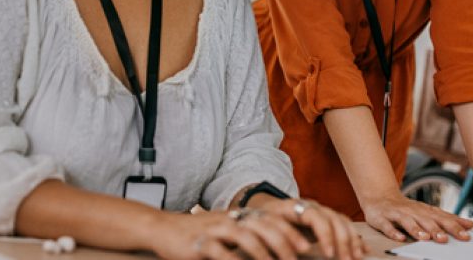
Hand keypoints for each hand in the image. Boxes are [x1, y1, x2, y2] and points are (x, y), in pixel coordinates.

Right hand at [151, 200, 365, 259]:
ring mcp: (215, 229)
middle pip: (265, 224)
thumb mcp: (229, 237)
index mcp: (242, 217)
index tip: (309, 247)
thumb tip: (284, 252)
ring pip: (245, 234)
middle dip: (286, 240)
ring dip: (264, 250)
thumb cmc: (200, 238)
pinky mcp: (198, 242)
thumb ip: (252, 242)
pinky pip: (219, 250)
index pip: (274, 219)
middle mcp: (232, 219)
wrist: (163, 230)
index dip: (293, 231)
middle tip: (300, 256)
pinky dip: (232, 259)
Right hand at [361, 192, 472, 243]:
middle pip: (426, 219)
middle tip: (445, 238)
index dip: (454, 225)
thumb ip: (447, 218)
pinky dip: (393, 232)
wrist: (379, 197)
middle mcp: (412, 211)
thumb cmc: (406, 208)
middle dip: (436, 229)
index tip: (466, 234)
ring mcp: (396, 214)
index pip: (441, 217)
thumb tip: (469, 224)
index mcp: (424, 210)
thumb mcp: (427, 211)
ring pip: (407, 221)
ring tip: (425, 237)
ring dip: (416, 229)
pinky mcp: (382, 218)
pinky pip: (387, 226)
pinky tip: (399, 238)